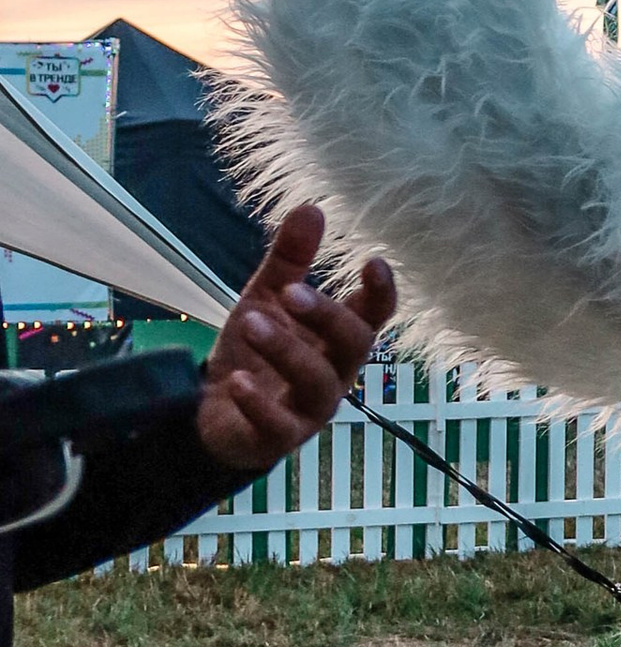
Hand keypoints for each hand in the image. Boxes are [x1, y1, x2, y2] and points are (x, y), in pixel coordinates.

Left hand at [197, 206, 395, 471]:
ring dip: (286, 351)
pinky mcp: (277, 439)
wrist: (214, 415)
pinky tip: (238, 381)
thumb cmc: (254, 354)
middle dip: (326, 317)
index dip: (380, 294)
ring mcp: (310, 410)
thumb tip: (311, 207)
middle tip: (290, 292)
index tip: (372, 261)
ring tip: (250, 322)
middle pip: (352, 346)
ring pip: (317, 384)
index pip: (373, 316)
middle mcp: (335, 374)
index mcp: (337, 340)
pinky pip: (277, 426)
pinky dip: (259, 404)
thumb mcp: (266, 300)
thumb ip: (289, 262)